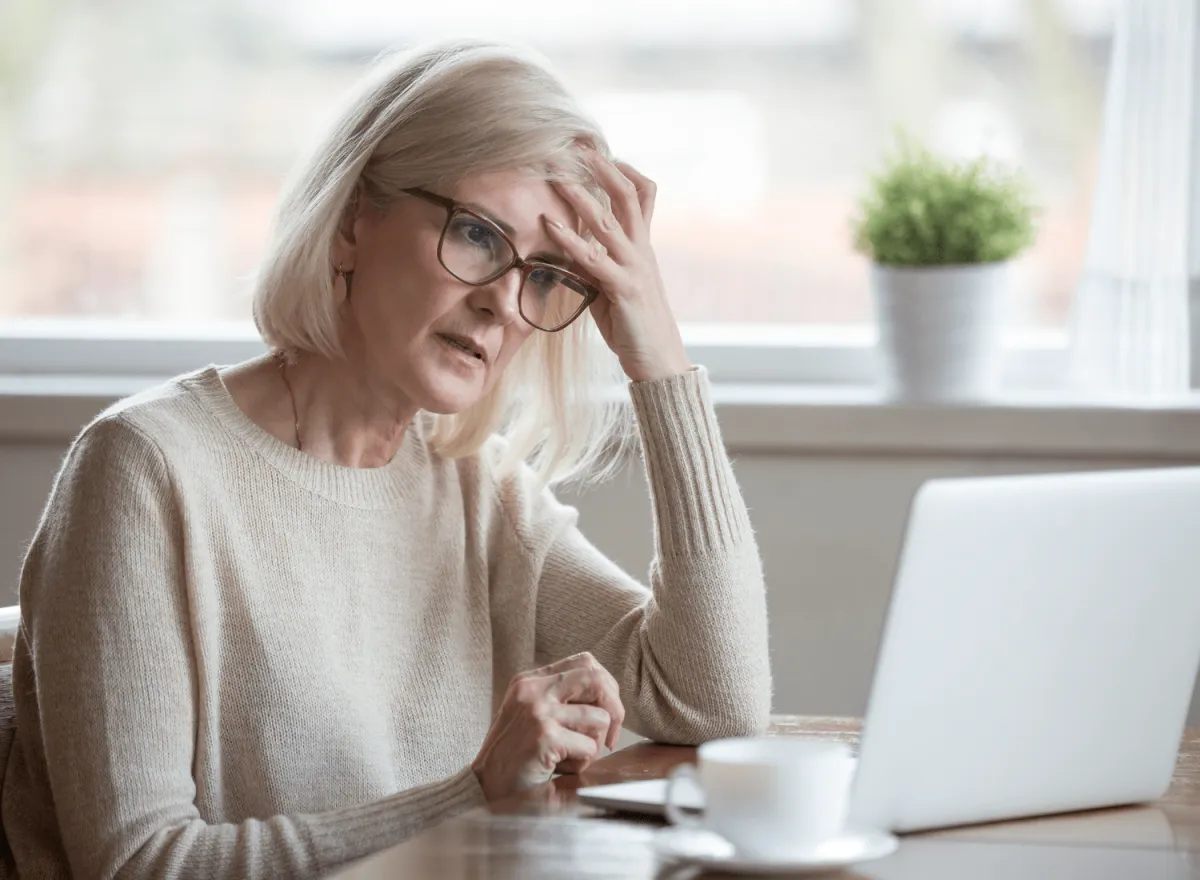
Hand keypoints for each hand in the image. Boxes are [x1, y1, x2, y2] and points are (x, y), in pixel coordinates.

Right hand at [471, 652, 625, 801]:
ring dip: (594, 746)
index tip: (606, 713)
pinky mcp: (545, 737)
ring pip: (599, 718)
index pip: (585, 663)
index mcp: (529, 681)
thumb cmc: (515, 757)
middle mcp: (533, 690)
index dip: (606, 687)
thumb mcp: (532, 715)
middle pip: (596, 679)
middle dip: (614, 709)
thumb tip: (609, 695)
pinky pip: (590, 748)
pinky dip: (582, 765)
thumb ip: (561, 698)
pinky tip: (559, 770)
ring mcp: (538, 711)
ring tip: (569, 759)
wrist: (484, 789)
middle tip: (610, 737)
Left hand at [545, 152, 692, 382]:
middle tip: (577, 145)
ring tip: (557, 177)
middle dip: (602, 168)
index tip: (602, 152)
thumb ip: (595, 264)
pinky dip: (570, 240)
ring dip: (581, 197)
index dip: (624, 170)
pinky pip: (595, 259)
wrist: (659, 360)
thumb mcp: (612, 288)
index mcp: (643, 247)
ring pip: (608, 222)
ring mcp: (635, 267)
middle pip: (627, 196)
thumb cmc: (633, 326)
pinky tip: (550, 226)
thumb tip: (568, 249)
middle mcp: (642, 251)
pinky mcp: (624, 289)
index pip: (643, 196)